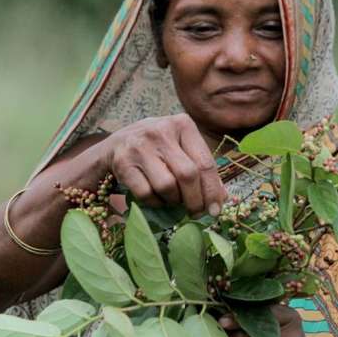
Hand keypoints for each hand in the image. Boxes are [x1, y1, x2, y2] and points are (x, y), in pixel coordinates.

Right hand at [97, 114, 226, 215]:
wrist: (116, 144)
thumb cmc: (157, 147)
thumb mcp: (181, 148)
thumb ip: (201, 168)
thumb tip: (222, 198)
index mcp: (182, 124)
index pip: (205, 162)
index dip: (213, 190)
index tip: (215, 209)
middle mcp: (161, 131)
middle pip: (188, 175)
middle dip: (195, 200)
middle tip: (196, 212)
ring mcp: (139, 146)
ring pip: (167, 186)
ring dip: (173, 201)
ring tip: (173, 200)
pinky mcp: (122, 162)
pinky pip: (146, 193)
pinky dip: (155, 203)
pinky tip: (157, 199)